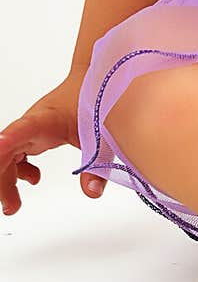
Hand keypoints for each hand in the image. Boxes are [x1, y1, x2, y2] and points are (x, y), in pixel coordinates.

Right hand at [0, 69, 105, 214]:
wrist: (96, 76)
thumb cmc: (96, 97)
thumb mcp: (102, 135)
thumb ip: (97, 166)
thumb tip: (91, 193)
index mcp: (47, 119)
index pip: (23, 129)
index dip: (8, 141)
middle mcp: (33, 123)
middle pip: (6, 151)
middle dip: (3, 180)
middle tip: (12, 205)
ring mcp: (31, 127)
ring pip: (6, 155)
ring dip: (6, 180)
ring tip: (14, 204)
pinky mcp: (34, 131)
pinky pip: (15, 153)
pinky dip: (18, 170)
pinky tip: (34, 178)